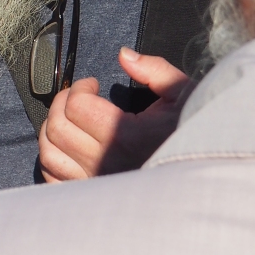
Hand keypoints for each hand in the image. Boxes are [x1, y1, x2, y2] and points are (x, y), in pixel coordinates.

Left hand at [38, 48, 192, 181]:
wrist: (205, 176)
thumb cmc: (193, 134)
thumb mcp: (183, 94)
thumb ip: (153, 70)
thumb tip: (124, 55)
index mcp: (126, 136)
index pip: (77, 106)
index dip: (80, 87)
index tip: (92, 84)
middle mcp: (106, 164)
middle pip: (58, 127)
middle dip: (62, 102)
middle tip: (78, 96)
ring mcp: (96, 185)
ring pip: (50, 154)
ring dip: (52, 129)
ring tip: (69, 118)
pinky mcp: (91, 198)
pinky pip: (54, 179)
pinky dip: (52, 160)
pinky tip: (67, 147)